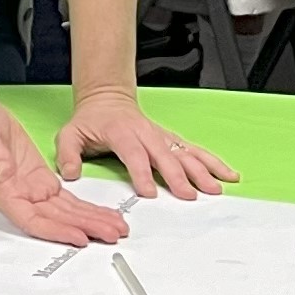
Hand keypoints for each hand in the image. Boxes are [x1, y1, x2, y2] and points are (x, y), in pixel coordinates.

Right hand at [0, 90, 127, 245]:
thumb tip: (5, 172)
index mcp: (4, 194)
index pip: (34, 221)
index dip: (57, 231)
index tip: (79, 236)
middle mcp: (21, 199)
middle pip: (58, 221)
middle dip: (86, 228)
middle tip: (112, 234)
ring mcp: (34, 193)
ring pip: (68, 214)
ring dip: (92, 221)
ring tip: (117, 229)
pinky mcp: (44, 182)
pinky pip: (70, 201)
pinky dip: (88, 209)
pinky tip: (105, 215)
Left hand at [53, 86, 233, 203]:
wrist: (106, 99)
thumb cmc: (90, 120)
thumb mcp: (69, 134)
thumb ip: (67, 154)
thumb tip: (69, 174)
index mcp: (122, 133)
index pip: (134, 154)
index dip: (141, 173)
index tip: (149, 192)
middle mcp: (146, 133)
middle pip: (165, 155)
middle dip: (179, 176)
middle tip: (189, 195)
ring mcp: (161, 136)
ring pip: (185, 152)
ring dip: (202, 169)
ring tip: (217, 187)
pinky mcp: (171, 139)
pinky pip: (194, 150)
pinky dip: (212, 161)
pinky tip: (227, 173)